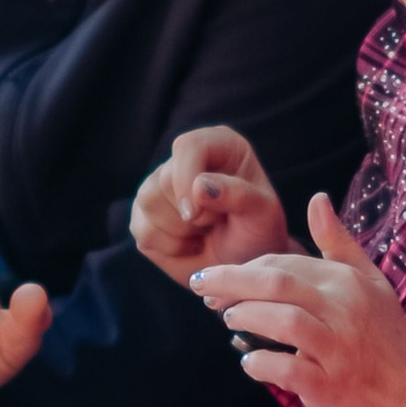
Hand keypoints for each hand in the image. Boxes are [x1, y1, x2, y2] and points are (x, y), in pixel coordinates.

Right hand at [131, 125, 293, 282]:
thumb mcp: (263, 214)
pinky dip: (170, 248)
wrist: (245, 262)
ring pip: (148, 202)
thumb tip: (199, 186)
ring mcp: (159, 185)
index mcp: (218, 144)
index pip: (188, 147)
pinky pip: (143, 231)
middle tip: (216, 223)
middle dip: (192, 214)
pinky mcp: (144, 214)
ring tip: (205, 232)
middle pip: (163, 180)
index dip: (186, 180)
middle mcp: (184, 159)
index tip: (197, 214)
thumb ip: (239, 195)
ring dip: (181, 231)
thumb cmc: (258, 232)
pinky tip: (191, 245)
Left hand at [189, 192, 405, 406]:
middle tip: (202, 289)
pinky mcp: (329, 385)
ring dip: (245, 317)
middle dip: (230, 282)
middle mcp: (344, 309)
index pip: (286, 262)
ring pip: (282, 320)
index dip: (247, 267)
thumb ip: (339, 243)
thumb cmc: (387, 341)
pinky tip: (250, 361)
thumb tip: (316, 198)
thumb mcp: (371, 283)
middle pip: (277, 283)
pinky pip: (286, 368)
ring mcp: (337, 348)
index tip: (221, 278)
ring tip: (227, 319)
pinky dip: (260, 363)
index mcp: (348, 282)